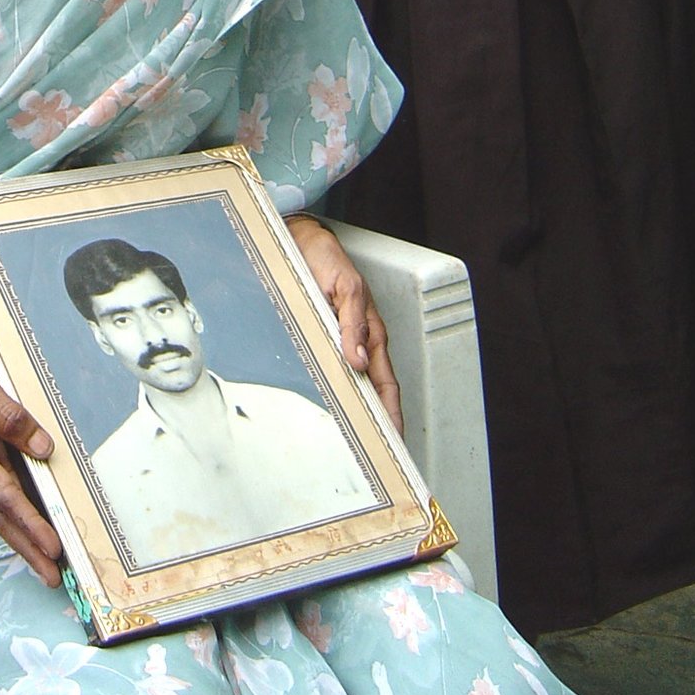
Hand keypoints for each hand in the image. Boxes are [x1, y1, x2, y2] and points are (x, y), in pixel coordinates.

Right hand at [0, 311, 62, 584]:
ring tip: (40, 556)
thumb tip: (40, 449)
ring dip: (17, 531)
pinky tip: (21, 516)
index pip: (3, 493)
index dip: (29, 523)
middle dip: (24, 545)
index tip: (51, 547)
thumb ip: (9, 415)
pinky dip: (8, 507)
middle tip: (51, 575)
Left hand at [287, 215, 401, 435]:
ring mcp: (342, 341)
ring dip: (359, 411)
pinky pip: (331, 370)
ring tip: (358, 441)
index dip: (392, 415)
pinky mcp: (322, 337)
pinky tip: (331, 408)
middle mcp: (359, 341)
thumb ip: (352, 324)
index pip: (385, 385)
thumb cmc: (324, 259)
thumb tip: (357, 361)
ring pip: (354, 384)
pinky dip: (336, 392)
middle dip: (381, 423)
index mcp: (370, 333)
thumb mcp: (345, 288)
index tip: (395, 442)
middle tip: (381, 454)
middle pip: (374, 392)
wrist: (298, 240)